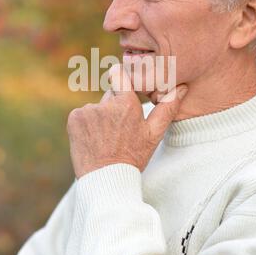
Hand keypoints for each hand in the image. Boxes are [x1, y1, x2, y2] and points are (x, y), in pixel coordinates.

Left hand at [67, 63, 187, 178]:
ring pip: (96, 106)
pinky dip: (86, 124)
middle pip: (109, 95)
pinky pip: (82, 115)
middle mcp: (105, 103)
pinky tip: (94, 140)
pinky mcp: (74, 119)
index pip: (119, 74)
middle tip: (119, 129)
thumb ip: (167, 107)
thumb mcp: (154, 134)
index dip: (122, 81)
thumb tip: (181, 87)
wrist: (106, 180)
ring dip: (100, 117)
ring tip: (106, 138)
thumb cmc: (133, 157)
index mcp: (126, 103)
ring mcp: (87, 110)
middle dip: (114, 106)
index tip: (123, 89)